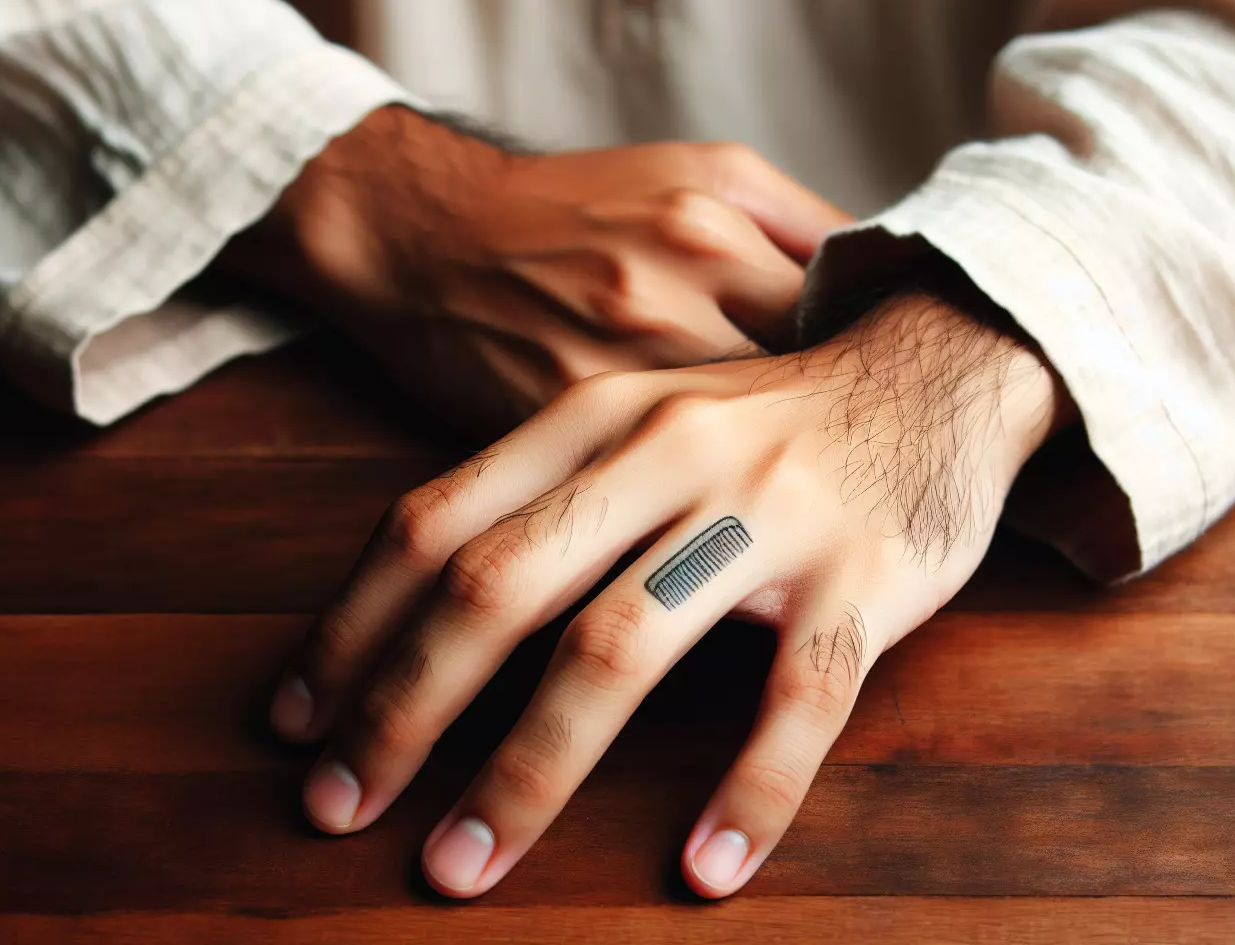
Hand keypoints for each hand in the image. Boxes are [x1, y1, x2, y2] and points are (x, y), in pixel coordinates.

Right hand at [250, 106, 850, 436]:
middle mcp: (669, 295)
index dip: (868, 362)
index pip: (839, 313)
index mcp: (714, 226)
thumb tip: (887, 279)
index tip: (881, 394)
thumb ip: (798, 222)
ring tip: (788, 495)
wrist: (425, 236)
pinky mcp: (558, 423)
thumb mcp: (699, 171)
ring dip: (762, 477)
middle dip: (826, 431)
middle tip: (848, 461)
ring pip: (726, 452)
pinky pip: (644, 476)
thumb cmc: (574, 206)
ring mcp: (610, 366)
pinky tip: (700, 503)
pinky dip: (681, 493)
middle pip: (793, 392)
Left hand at [269, 289, 1070, 896]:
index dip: (350, 627)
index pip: (434, 522)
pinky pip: (797, 701)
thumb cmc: (763, 420)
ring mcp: (768, 514)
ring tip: (463, 867)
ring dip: (528, 772)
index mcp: (592, 419)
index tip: (295, 722)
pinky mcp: (863, 578)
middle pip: (500, 587)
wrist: (939, 363)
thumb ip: (541, 494)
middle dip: (402, 708)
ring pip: (622, 649)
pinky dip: (749, 793)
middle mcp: (665, 454)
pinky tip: (702, 870)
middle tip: (337, 809)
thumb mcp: (637, 419)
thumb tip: (417, 610)